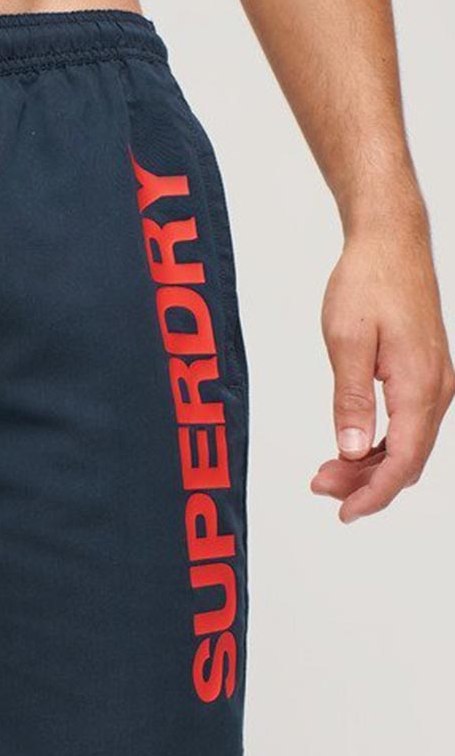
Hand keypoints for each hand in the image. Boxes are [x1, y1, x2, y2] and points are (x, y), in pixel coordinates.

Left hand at [312, 215, 454, 521]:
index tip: (344, 513)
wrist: (390, 242)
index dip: (374, 494)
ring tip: (326, 470)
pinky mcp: (426, 374)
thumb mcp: (346, 341)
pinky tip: (351, 444)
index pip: (403, 460)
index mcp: (419, 385)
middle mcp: (436, 388)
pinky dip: (380, 442)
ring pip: (409, 444)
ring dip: (371, 464)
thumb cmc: (367, 282)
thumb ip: (351, 399)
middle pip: (408, 459)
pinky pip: (409, 424)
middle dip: (366, 483)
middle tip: (319, 486)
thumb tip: (354, 450)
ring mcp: (435, 381)